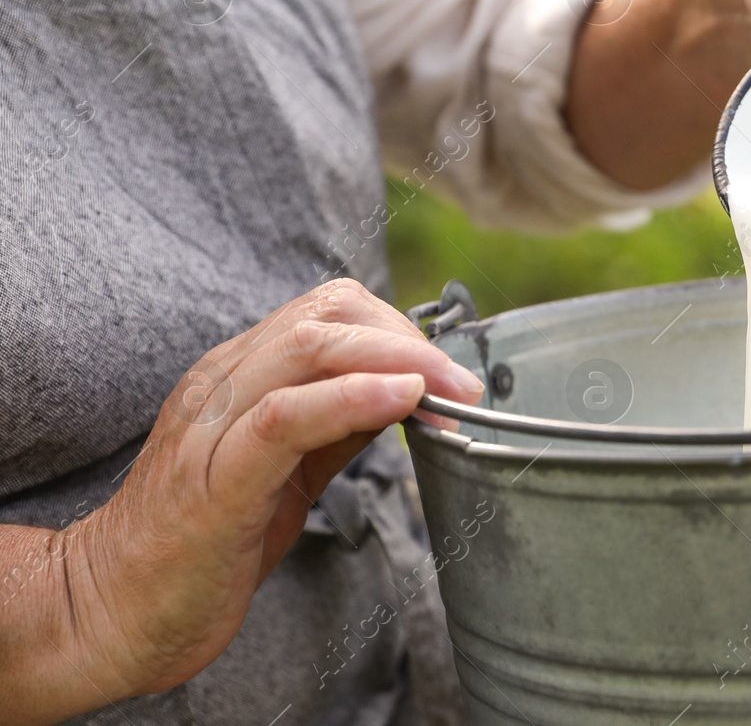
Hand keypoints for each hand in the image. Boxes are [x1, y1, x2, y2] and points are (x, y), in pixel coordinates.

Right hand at [8, 279, 482, 721]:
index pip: (329, 309)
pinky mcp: (213, 480)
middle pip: (327, 314)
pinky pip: (285, 417)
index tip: (447, 371)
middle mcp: (223, 384)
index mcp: (240, 375)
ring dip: (397, 359)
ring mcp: (212, 426)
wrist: (116, 610)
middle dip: (410, 338)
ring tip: (448, 389)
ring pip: (308, 348)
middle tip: (463, 382)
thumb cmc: (206, 542)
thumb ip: (341, 423)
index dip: (399, 328)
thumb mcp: (290, 467)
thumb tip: (412, 388)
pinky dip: (351, 398)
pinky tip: (402, 402)